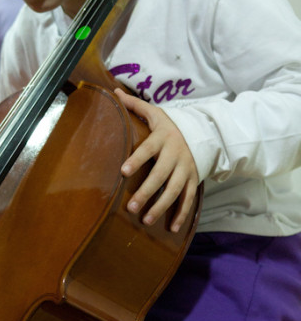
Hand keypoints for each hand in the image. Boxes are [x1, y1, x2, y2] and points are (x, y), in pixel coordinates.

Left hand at [114, 89, 198, 232]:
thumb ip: (134, 105)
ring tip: (145, 219)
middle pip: (160, 175)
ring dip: (160, 207)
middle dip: (146, 191)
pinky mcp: (193, 180)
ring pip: (174, 191)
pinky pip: (188, 199)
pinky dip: (181, 214)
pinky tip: (171, 228)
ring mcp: (186, 169)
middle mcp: (176, 155)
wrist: (205, 133)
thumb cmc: (171, 125)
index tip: (123, 171)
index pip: (147, 149)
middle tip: (130, 206)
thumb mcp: (156, 113)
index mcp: (163, 138)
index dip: (136, 160)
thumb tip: (114, 92)